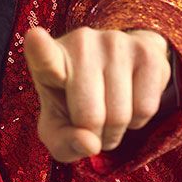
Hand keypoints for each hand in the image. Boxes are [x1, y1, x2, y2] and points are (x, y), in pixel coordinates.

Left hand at [24, 26, 173, 164]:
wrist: (117, 70)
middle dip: (94, 135)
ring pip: (120, 116)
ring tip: (109, 115)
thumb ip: (63, 143)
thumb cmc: (75, 102)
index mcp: (48, 58)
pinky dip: (138, 121)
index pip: (44, 55)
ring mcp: (115, 42)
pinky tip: (130, 103)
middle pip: (90, 116)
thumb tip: (89, 144)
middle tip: (92, 126)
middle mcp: (80, 43)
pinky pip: (146, 108)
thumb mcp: (58, 127)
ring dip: (116, 132)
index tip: (34, 37)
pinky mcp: (147, 52)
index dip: (40, 48)